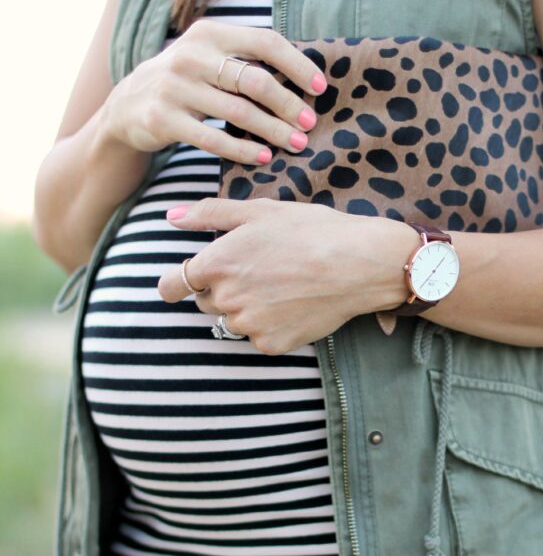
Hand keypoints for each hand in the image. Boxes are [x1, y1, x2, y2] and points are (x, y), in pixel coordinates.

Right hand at [103, 20, 327, 165]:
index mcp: (210, 33)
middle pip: (255, 81)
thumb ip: (244, 60)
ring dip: (273, 131)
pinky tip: (263, 157)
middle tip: (310, 123)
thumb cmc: (185, 82)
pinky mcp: (163, 119)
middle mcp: (190, 56)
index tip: (320, 87)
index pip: (264, 42)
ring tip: (297, 144)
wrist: (126, 106)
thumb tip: (305, 76)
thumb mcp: (208, 58)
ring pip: (238, 113)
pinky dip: (243, 150)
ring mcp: (174, 87)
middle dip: (289, 105)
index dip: (297, 65)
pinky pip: (213, 139)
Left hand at [157, 198, 416, 353]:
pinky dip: (271, 325)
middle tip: (258, 273)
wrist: (358, 264)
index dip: (175, 284)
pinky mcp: (272, 344)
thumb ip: (209, 214)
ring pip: (233, 321)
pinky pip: (260, 337)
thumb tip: (171, 217)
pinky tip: (294, 305)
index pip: (172, 286)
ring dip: (247, 308)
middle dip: (222, 290)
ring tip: (281, 287)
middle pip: (206, 303)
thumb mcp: (258, 211)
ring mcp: (249, 325)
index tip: (181, 285)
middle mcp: (226, 298)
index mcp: (216, 264)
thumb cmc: (311, 231)